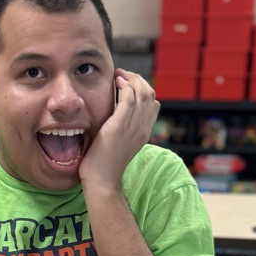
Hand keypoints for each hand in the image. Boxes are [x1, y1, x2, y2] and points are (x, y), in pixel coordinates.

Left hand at [79, 70, 159, 191]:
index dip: (143, 89)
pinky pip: (129, 98)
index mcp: (144, 132)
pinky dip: (124, 85)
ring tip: (118, 76)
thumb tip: (114, 116)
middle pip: (150, 94)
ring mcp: (133, 127)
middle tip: (122, 75)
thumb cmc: (104, 164)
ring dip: (130, 79)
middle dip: (137, 79)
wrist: (102, 180)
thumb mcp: (119, 143)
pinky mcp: (120, 126)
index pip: (154, 104)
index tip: (128, 84)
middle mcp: (143, 128)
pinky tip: (116, 82)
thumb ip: (122, 129)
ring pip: (142, 93)